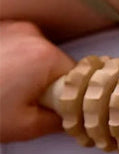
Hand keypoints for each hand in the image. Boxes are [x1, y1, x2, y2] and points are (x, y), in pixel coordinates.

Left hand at [0, 21, 73, 141]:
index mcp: (45, 56)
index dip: (66, 95)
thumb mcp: (25, 127)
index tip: (51, 107)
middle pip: (54, 62)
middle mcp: (30, 33)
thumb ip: (58, 120)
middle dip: (44, 81)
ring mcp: (8, 26)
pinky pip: (13, 45)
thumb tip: (72, 115)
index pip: (76, 77)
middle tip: (20, 102)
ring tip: (1, 89)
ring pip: (32, 52)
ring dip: (24, 70)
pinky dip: (7, 60)